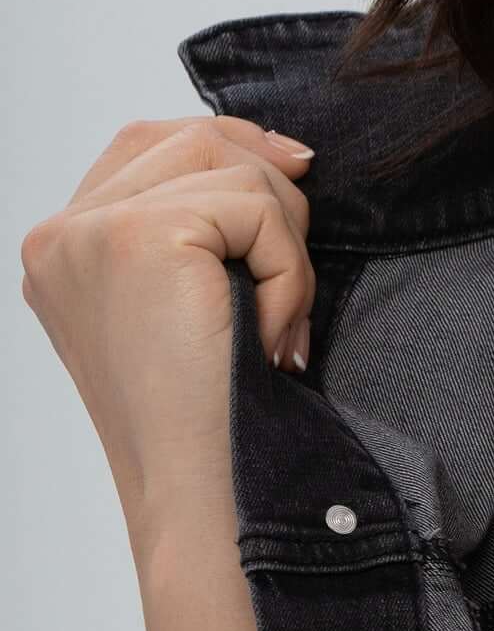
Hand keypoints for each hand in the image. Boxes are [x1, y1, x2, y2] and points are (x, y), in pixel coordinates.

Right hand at [19, 115, 318, 540]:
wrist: (203, 493)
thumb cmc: (213, 413)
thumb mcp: (193, 299)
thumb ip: (206, 223)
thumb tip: (288, 152)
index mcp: (63, 249)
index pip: (150, 143)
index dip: (232, 145)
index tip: (296, 172)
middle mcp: (59, 236)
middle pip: (193, 137)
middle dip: (271, 190)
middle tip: (294, 278)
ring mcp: (89, 234)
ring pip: (234, 166)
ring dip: (286, 240)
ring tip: (277, 320)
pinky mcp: (137, 237)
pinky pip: (258, 209)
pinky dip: (289, 270)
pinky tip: (270, 335)